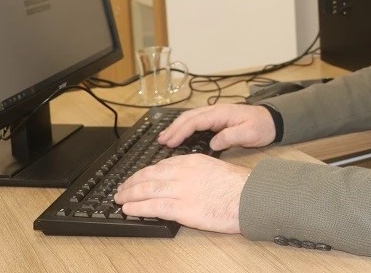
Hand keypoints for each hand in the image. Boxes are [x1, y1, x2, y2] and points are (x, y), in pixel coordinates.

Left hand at [113, 154, 249, 233]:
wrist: (250, 197)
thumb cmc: (239, 186)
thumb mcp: (215, 168)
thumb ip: (196, 172)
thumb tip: (182, 181)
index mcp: (192, 161)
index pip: (161, 165)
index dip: (144, 173)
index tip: (136, 178)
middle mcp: (184, 172)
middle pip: (150, 175)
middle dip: (132, 182)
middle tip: (121, 188)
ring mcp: (182, 190)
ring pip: (148, 190)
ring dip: (130, 194)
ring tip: (120, 199)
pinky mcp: (184, 208)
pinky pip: (155, 207)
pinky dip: (138, 207)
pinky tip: (129, 209)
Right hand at [158, 104, 275, 150]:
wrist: (272, 120)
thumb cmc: (261, 126)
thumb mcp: (249, 133)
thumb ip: (231, 137)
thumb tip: (213, 143)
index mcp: (221, 113)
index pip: (196, 120)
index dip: (181, 131)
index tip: (170, 141)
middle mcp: (215, 111)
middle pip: (189, 117)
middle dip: (173, 128)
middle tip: (160, 141)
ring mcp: (215, 115)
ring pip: (190, 118)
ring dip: (176, 127)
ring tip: (163, 138)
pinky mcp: (216, 121)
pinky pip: (196, 123)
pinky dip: (184, 128)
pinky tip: (178, 136)